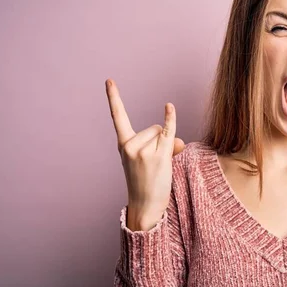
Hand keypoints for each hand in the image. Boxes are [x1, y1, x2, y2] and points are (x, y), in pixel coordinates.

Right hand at [105, 79, 184, 227]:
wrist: (146, 205)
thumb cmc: (147, 182)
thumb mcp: (148, 160)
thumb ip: (161, 144)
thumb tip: (176, 140)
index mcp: (123, 144)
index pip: (118, 116)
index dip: (113, 97)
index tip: (109, 80)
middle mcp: (130, 145)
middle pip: (153, 127)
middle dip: (159, 140)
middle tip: (155, 164)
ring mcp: (142, 151)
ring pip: (162, 133)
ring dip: (167, 146)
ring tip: (159, 167)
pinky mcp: (157, 156)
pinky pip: (168, 132)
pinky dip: (170, 118)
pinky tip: (169, 106)